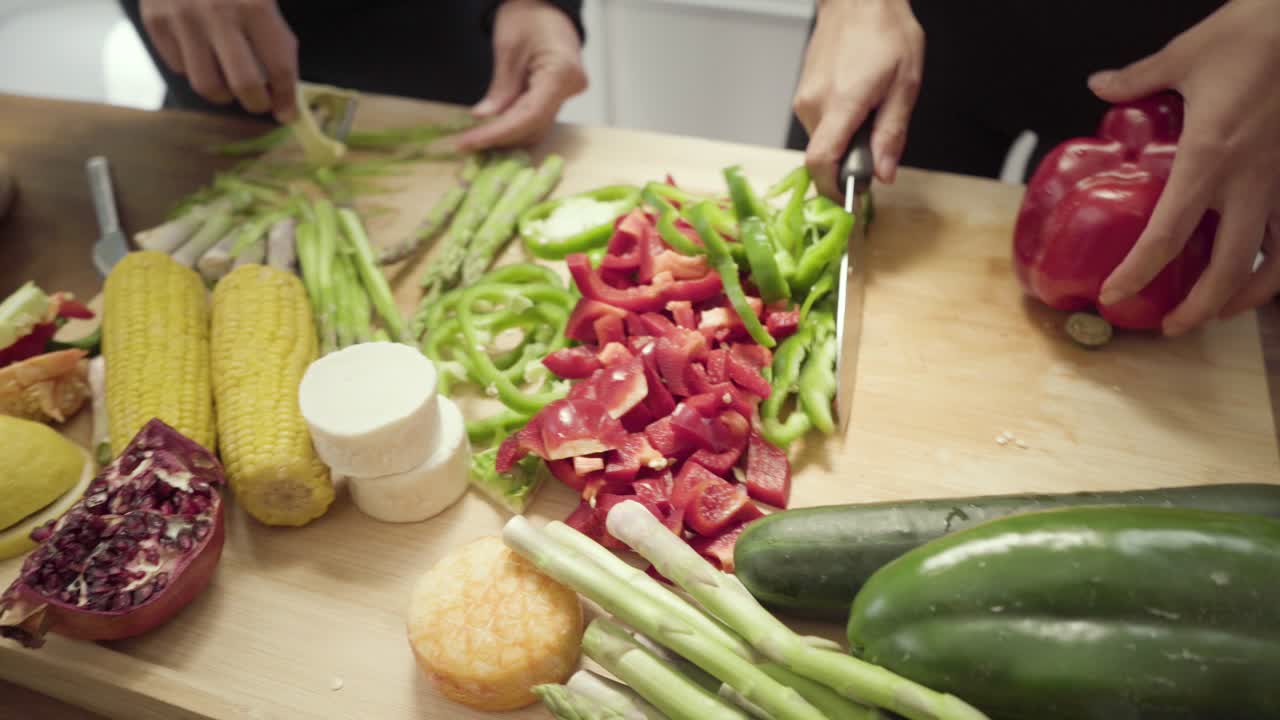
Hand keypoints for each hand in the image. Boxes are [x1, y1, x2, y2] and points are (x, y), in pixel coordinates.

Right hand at [140, 0, 297, 121]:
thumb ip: (276, 31)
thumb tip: (286, 80)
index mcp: (254, 5)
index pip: (279, 67)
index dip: (287, 96)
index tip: (288, 111)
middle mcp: (217, 15)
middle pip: (243, 86)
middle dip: (258, 103)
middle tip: (262, 103)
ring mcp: (182, 20)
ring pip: (206, 85)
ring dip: (224, 94)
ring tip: (231, 86)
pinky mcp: (155, 21)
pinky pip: (178, 66)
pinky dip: (194, 69)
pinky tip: (203, 56)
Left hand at [455, 0, 587, 150]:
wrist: (545, 4)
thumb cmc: (528, 16)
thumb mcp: (508, 50)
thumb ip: (500, 89)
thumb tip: (484, 119)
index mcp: (561, 73)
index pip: (529, 116)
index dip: (498, 133)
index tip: (469, 142)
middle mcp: (570, 88)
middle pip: (534, 126)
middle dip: (499, 137)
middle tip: (465, 143)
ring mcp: (568, 93)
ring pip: (536, 126)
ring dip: (506, 135)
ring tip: (474, 138)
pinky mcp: (559, 95)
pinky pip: (537, 117)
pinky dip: (514, 125)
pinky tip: (492, 128)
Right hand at [792, 0, 923, 200]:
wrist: (858, 0)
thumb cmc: (886, 33)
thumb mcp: (905, 85)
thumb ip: (892, 134)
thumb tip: (883, 174)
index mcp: (841, 103)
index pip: (821, 162)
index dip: (833, 189)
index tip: (851, 198)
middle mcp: (814, 105)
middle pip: (823, 156)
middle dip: (849, 162)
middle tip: (877, 145)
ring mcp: (804, 99)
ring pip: (821, 141)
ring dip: (845, 142)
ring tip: (870, 113)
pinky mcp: (803, 94)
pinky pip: (819, 125)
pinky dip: (838, 126)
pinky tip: (857, 102)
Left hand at [1090, 0, 1279, 334]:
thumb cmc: (1257, 33)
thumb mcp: (1186, 55)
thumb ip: (1138, 79)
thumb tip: (1101, 85)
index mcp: (1208, 158)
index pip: (1166, 235)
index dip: (1137, 273)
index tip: (1114, 295)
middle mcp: (1250, 181)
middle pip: (1227, 269)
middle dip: (1198, 308)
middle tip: (1169, 326)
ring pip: (1275, 263)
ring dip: (1247, 298)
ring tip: (1218, 311)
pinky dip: (1279, 265)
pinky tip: (1262, 276)